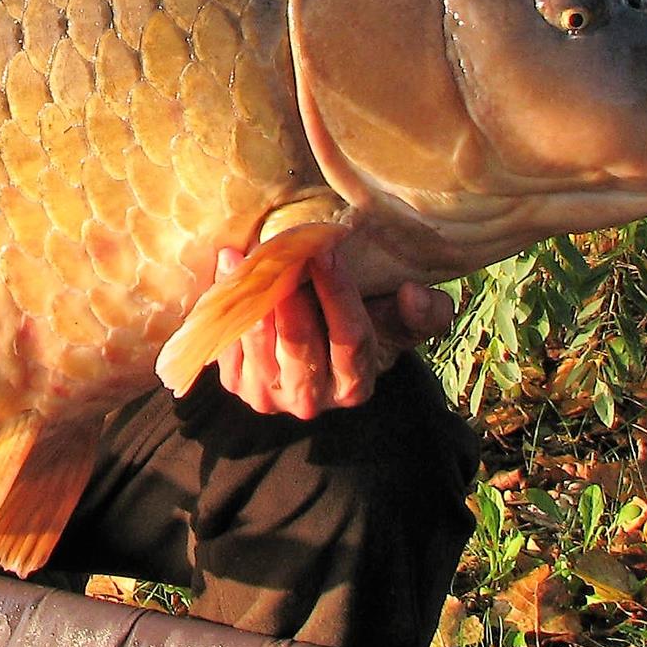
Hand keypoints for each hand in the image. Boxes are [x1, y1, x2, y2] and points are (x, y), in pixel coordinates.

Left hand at [213, 245, 452, 419]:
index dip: (338, 292)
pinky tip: (228, 266)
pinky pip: (228, 340)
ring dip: (251, 293)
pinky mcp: (236, 384)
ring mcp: (269, 396)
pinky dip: (225, 303)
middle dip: (290, 290)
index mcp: (355, 385)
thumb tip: (415, 295)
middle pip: (299, 340)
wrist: (314, 366)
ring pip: (258, 339)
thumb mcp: (397, 328)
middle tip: (281, 247)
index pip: (350, 338)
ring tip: (246, 252)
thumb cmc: (361, 333)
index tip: (326, 249)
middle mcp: (312, 399)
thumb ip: (422, 314)